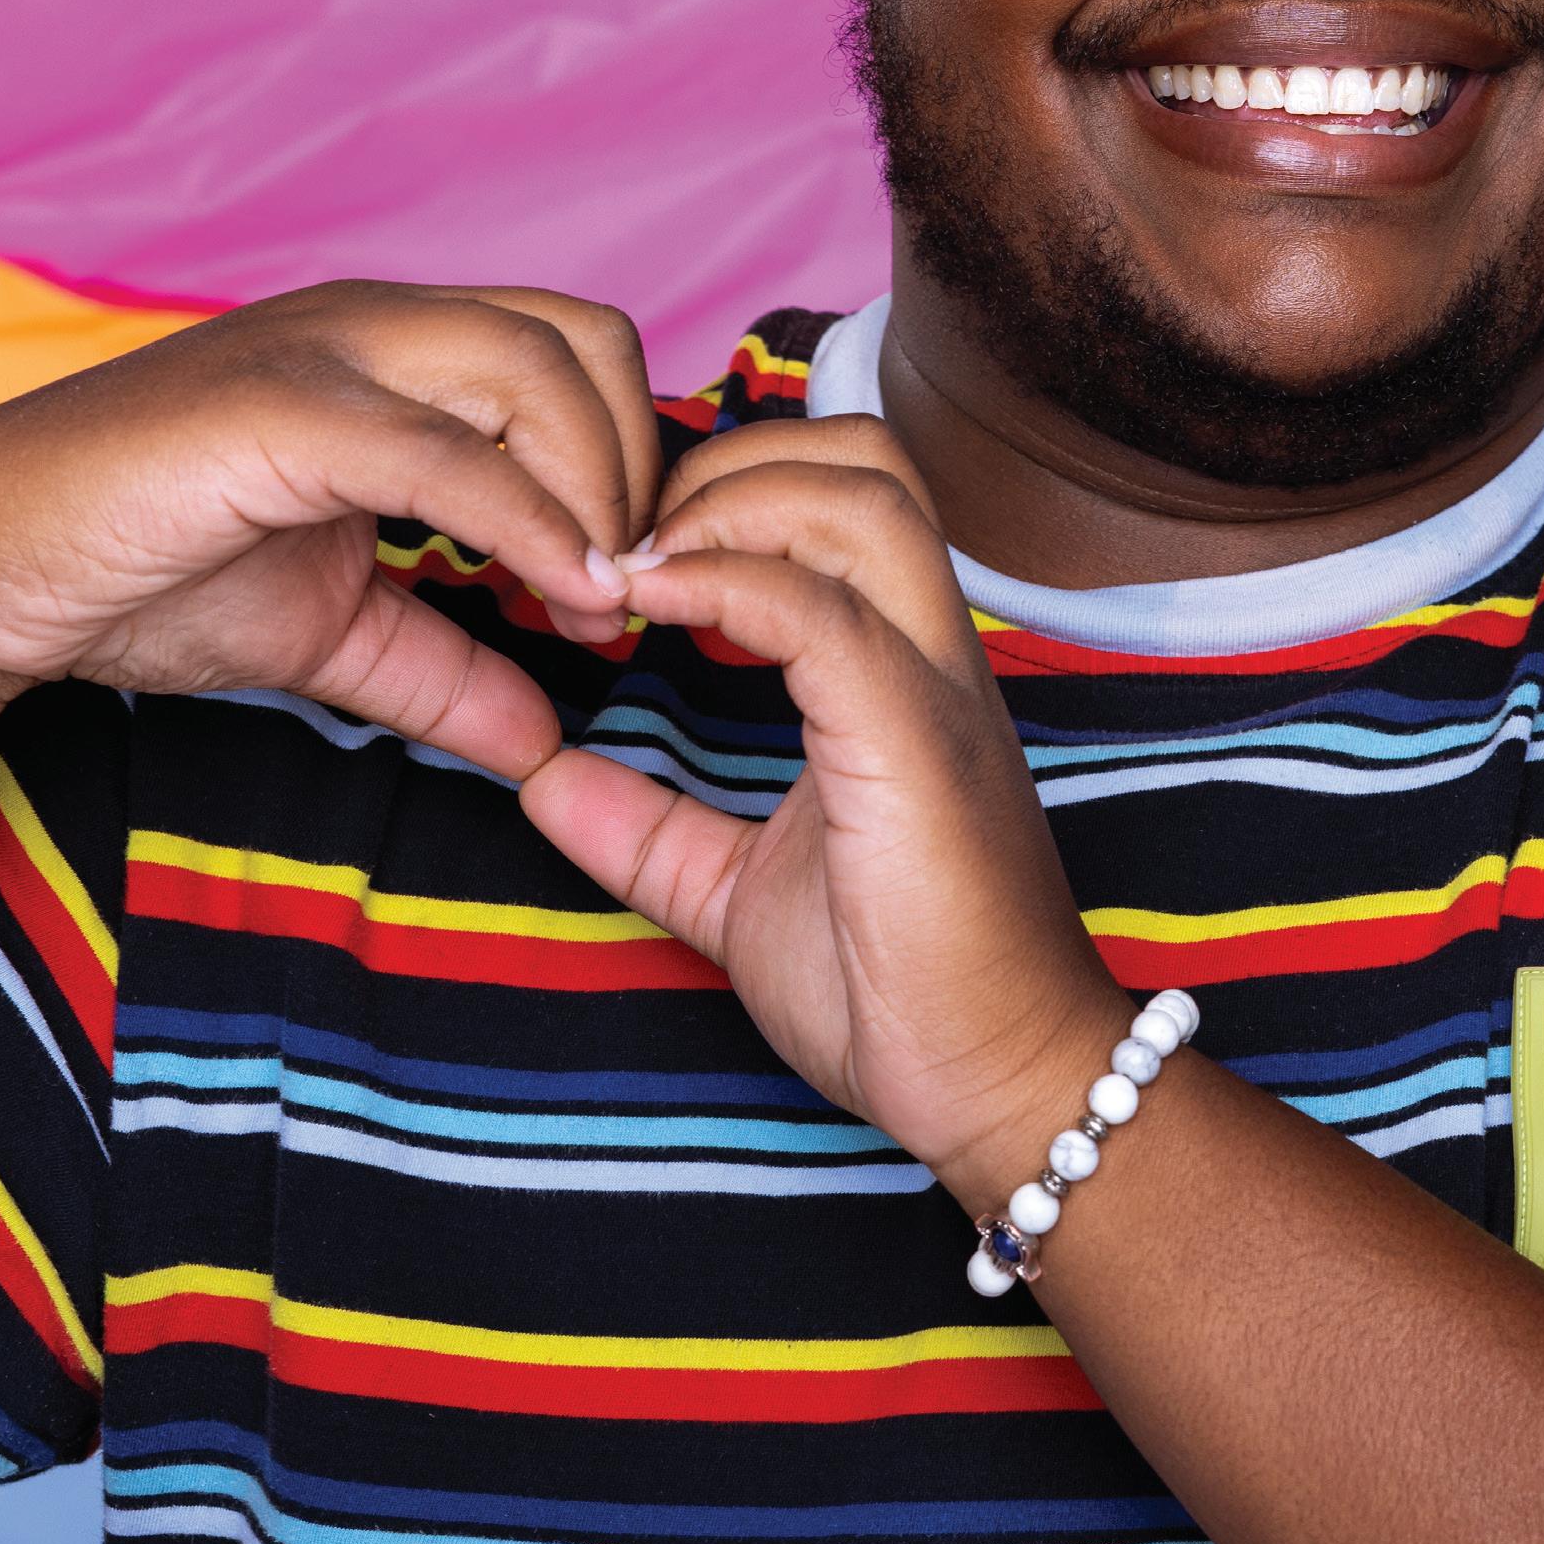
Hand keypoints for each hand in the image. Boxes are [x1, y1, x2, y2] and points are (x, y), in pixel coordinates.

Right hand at [0, 282, 657, 779]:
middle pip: (583, 341)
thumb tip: (542, 745)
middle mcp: (375, 323)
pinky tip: (562, 596)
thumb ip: (443, 672)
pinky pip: (446, 453)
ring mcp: (326, 351)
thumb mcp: (333, 631)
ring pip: (534, 368)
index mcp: (396, 350)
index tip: (629, 583)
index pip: (576, 352)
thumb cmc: (142, 573)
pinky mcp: (280, 410)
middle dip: (636, 467)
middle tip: (624, 591)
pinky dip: (529, 522)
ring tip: (593, 602)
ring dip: (597, 489)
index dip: (633, 460)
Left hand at [518, 419, 1128, 1202]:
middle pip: (862, 455)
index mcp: (899, 672)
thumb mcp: (737, 893)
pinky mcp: (913, 743)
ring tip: (636, 567)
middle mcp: (932, 653)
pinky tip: (650, 607)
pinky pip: (824, 611)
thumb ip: (648, 828)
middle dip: (730, 460)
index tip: (621, 550)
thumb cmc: (899, 994)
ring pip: (860, 495)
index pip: (838, 493)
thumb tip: (545, 778)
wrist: (998, 1088)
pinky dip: (728, 583)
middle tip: (624, 540)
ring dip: (729, 501)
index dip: (726, 484)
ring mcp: (933, 688)